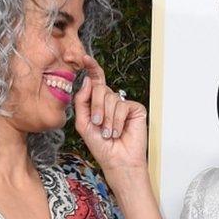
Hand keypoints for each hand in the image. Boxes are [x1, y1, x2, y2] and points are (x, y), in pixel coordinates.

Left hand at [74, 55, 148, 192]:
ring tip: (108, 132)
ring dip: (106, 118)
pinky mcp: (136, 108)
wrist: (117, 160)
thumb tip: (88, 81)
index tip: (84, 57)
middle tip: (97, 124)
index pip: (95, 81)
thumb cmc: (101, 146)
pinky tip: (118, 131)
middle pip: (101, 89)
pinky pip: (122, 105)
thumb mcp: (83, 123)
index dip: (91, 68)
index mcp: (98, 103)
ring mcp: (124, 104)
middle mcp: (111, 101)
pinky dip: (117, 121)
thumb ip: (82, 101)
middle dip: (96, 107)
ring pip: (111, 98)